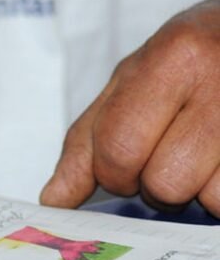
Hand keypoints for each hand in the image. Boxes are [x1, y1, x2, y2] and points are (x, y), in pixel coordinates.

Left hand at [41, 0, 219, 214]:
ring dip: (196, 191)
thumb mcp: (129, 83)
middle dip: (152, 186)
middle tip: (165, 158)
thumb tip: (55, 199)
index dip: (111, 174)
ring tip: (202, 154)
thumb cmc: (187, 60)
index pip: (118, 149)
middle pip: (163, 182)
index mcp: (172, 60)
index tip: (120, 167)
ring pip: (210, 198)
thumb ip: (86, 141)